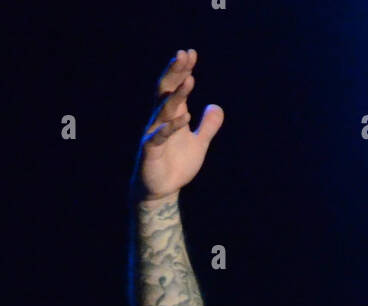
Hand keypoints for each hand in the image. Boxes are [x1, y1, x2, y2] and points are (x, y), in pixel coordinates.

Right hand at [132, 48, 224, 201]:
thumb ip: (208, 126)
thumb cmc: (177, 165)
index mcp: (173, 115)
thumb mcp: (199, 144)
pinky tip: (184, 117)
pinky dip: (171, 127)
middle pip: (166, 90)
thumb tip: (217, 106)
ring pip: (164, 109)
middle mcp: (161, 120)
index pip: (176, 86)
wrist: (161, 191)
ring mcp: (154, 133)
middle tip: (183, 54)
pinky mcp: (150, 151)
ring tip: (190, 80)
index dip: (183, 70)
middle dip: (175, 72)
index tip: (191, 53)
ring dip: (176, 95)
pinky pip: (160, 136)